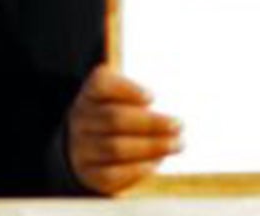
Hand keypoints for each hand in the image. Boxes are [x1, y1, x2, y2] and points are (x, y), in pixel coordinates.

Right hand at [61, 66, 181, 196]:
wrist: (91, 146)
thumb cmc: (118, 115)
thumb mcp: (123, 96)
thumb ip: (138, 96)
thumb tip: (166, 113)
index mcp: (89, 93)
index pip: (101, 84)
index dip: (127, 89)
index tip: (152, 97)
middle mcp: (80, 118)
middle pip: (114, 118)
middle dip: (150, 123)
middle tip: (178, 125)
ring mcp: (81, 147)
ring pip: (114, 147)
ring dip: (150, 146)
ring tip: (176, 144)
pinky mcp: (89, 173)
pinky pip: (111, 174)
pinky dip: (136, 169)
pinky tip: (156, 162)